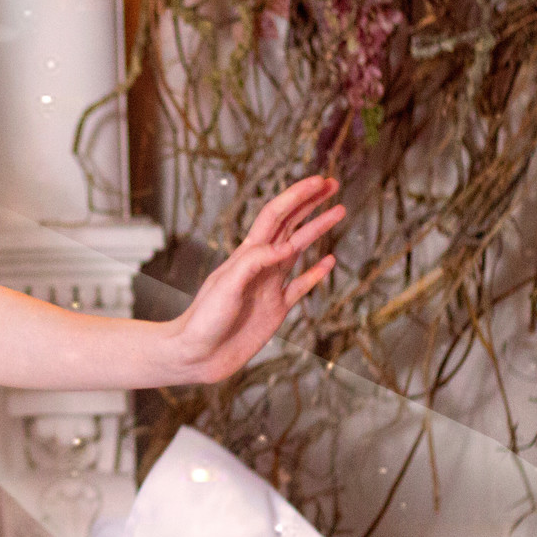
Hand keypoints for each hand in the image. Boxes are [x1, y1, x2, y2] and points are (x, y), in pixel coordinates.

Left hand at [167, 175, 343, 383]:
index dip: (297, 196)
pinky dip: (316, 272)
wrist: (197, 355)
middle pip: (290, 225)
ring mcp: (270, 286)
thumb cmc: (204, 320)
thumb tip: (286, 245)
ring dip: (317, 229)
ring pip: (299, 249)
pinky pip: (301, 286)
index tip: (319, 181)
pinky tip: (329, 261)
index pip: (276, 215)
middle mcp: (261, 265)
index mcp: (246, 255)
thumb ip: (254, 263)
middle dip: (310, 203)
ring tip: (339, 211)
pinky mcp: (276, 309)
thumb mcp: (226, 287)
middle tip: (333, 184)